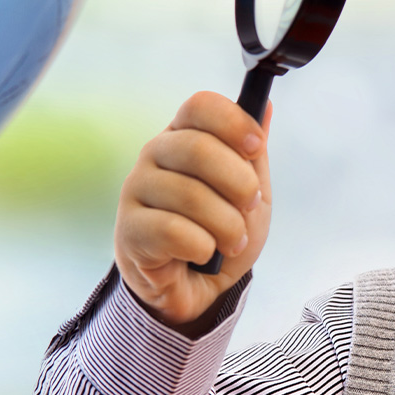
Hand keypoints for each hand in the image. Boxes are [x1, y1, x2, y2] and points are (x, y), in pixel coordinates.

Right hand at [114, 91, 270, 329]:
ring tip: (232, 241)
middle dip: (238, 183)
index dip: (233, 122)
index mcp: (184, 136)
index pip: (200, 106)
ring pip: (189, 194)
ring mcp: (137, 190)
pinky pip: (172, 231)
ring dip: (226, 225)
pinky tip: (204, 254)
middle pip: (197, 148)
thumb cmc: (220, 234)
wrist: (198, 288)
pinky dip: (202, 247)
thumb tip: (265, 105)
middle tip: (250, 206)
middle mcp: (154, 155)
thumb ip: (253, 155)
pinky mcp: (129, 230)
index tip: (255, 148)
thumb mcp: (249, 195)